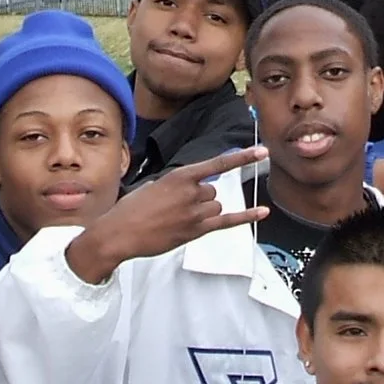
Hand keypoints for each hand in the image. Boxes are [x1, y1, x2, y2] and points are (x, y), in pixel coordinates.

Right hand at [67, 145, 270, 284]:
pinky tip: (263, 212)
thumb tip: (192, 191)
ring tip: (178, 220)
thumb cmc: (131, 209)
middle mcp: (192, 192)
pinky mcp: (196, 231)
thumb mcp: (154, 186)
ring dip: (203, 212)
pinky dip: (247, 216)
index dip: (242, 157)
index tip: (262, 151)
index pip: (218, 164)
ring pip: (216, 207)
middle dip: (200, 199)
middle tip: (176, 209)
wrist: (120, 232)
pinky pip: (228, 222)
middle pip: (213, 191)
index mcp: (180, 176)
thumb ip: (178, 185)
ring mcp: (195, 212)